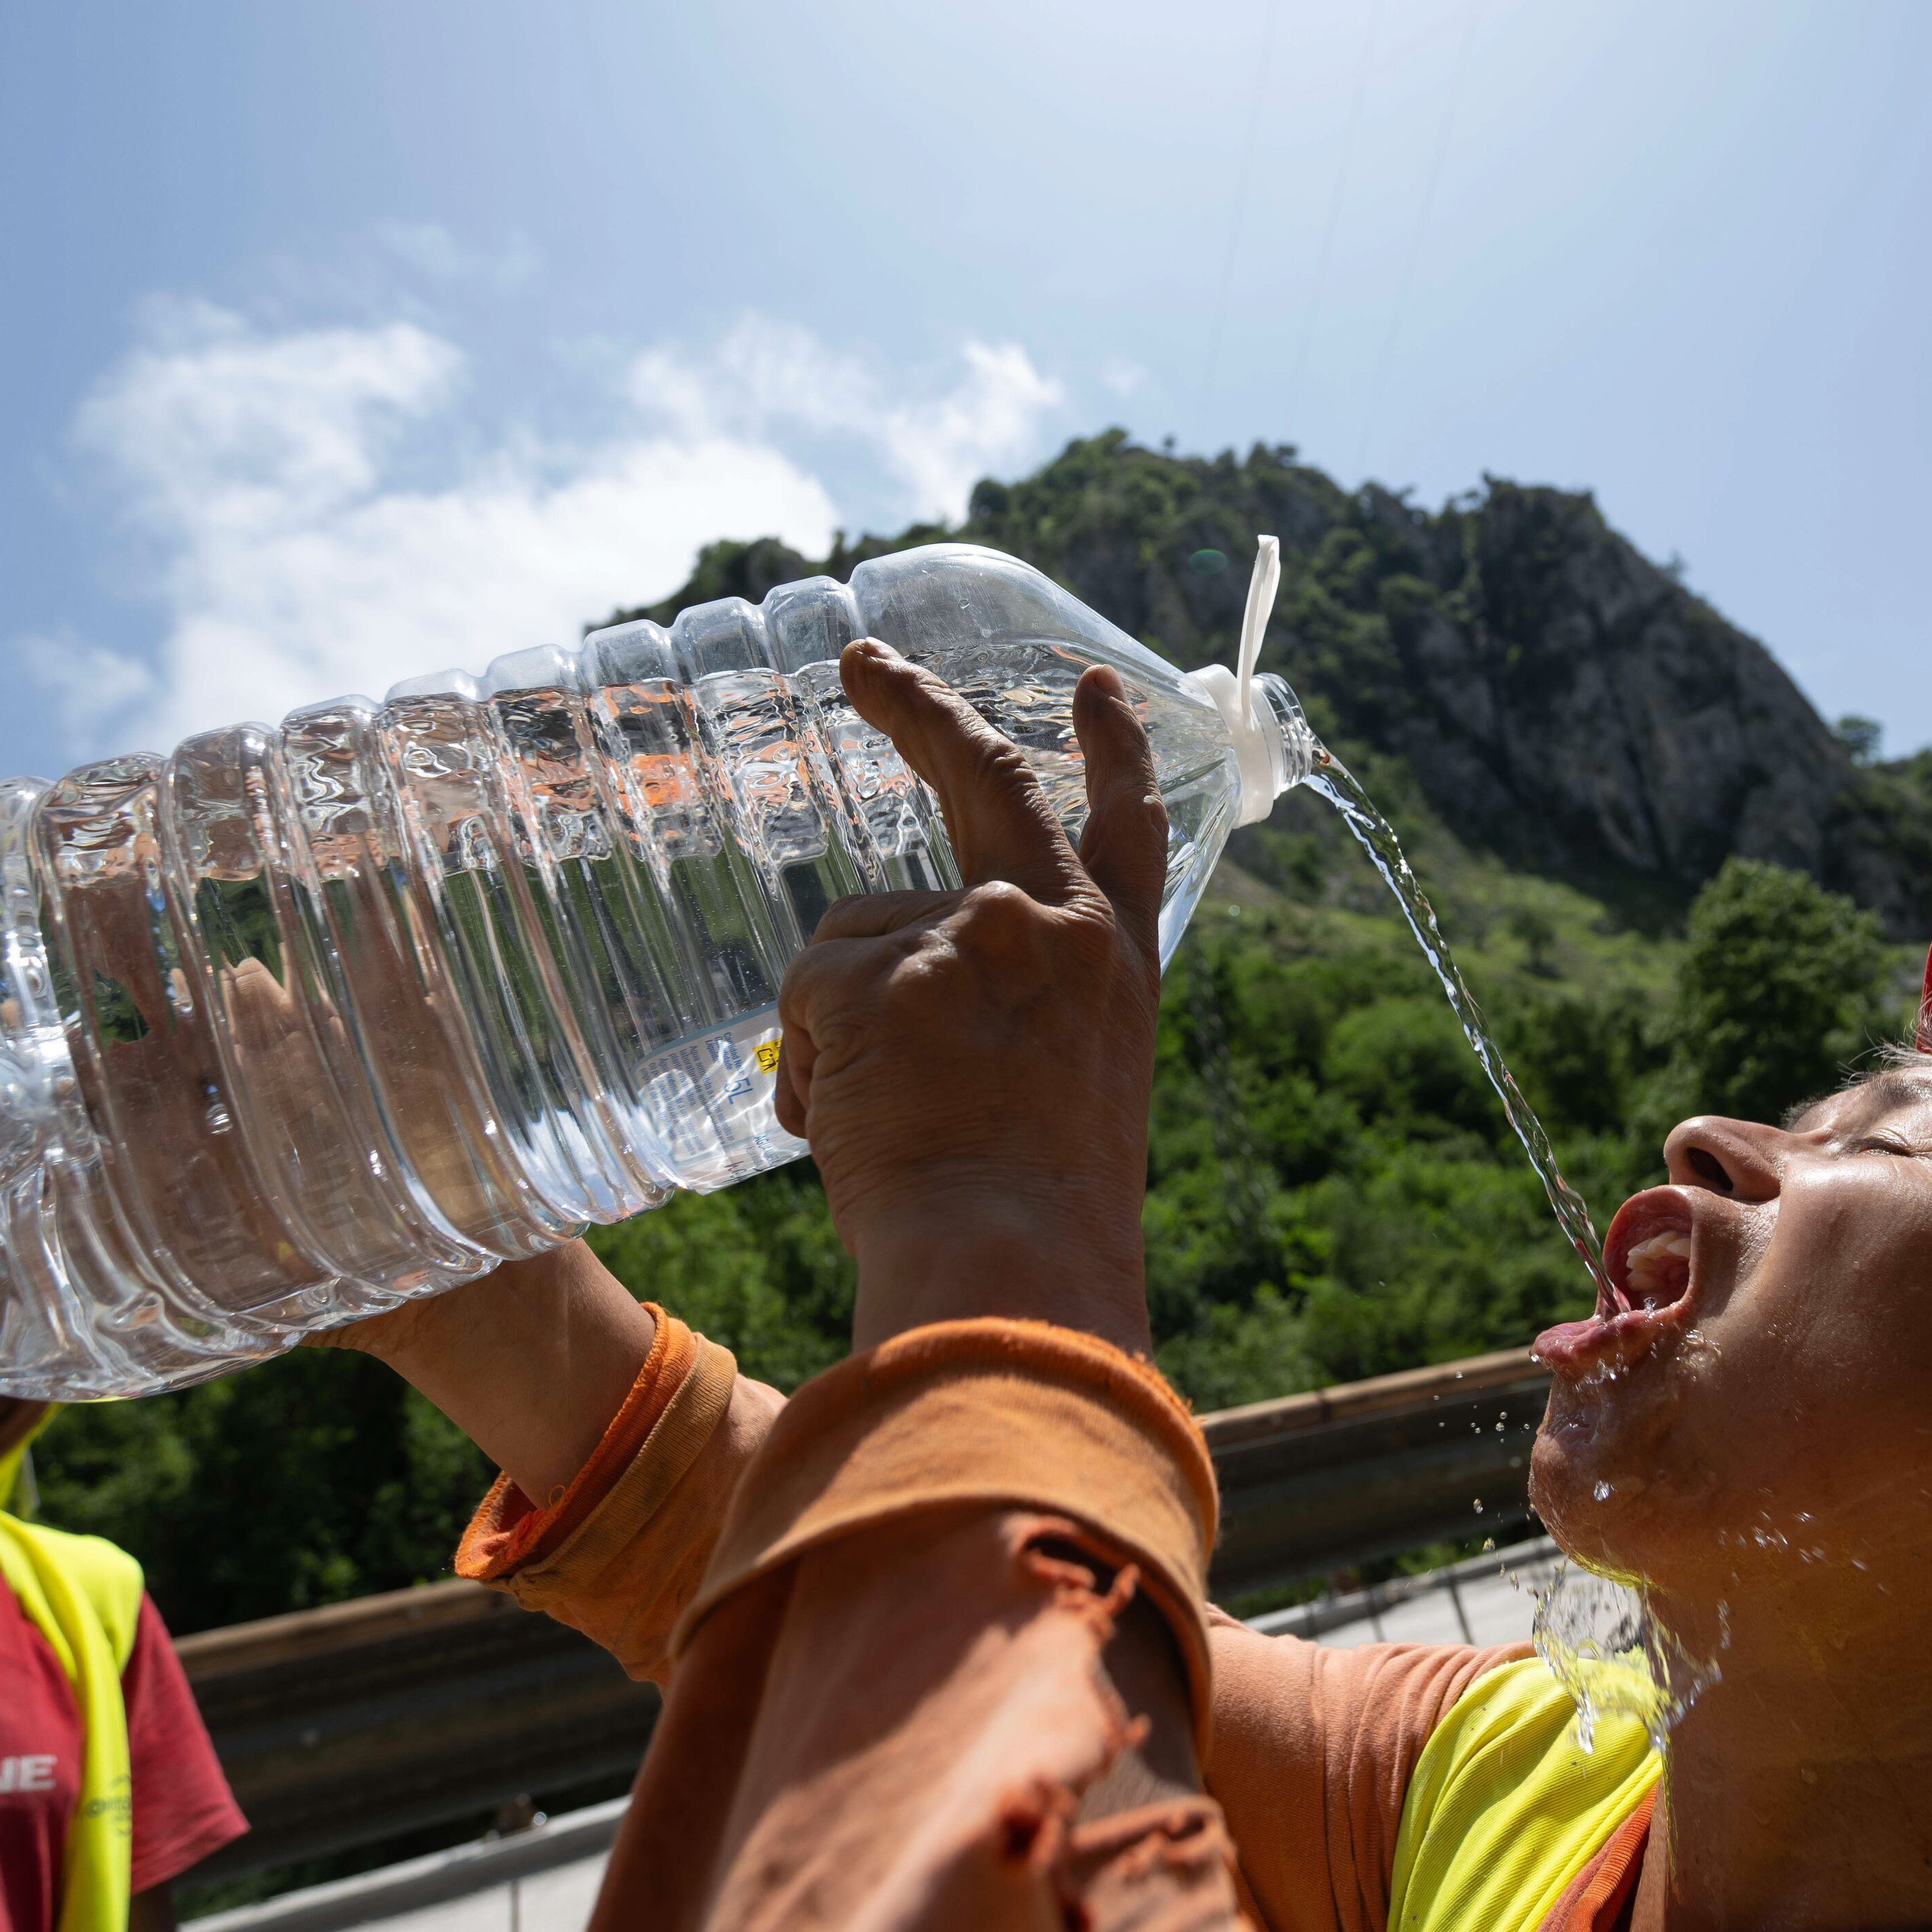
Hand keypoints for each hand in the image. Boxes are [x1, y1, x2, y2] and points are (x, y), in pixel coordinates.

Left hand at [775, 640, 1165, 1355]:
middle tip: (864, 663)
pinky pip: (807, 1002)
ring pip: (853, 940)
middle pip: (979, 780)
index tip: (1097, 689)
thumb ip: (1021, 1015)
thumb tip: (912, 996)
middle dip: (921, 709)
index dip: (1112, 754)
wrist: (1011, 1268)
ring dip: (844, 1026)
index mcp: (1115, 965)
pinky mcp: (876, 972)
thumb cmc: (1037, 1222)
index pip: (1124, 830)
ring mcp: (965, 935)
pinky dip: (813, 1076)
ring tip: (885, 1127)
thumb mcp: (1070, 1095)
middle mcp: (1051, 924)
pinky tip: (848, 1134)